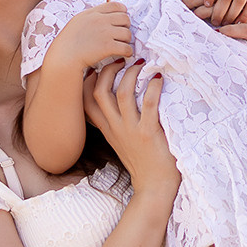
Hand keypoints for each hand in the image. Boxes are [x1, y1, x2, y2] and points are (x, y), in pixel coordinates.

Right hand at [49, 1, 132, 71]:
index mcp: (92, 13)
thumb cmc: (68, 43)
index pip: (115, 5)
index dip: (122, 12)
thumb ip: (91, 17)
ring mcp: (105, 32)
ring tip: (121, 45)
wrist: (64, 57)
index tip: (122, 20)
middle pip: (125, 18)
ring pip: (127, 33)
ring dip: (126, 40)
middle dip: (126, 26)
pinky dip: (128, 52)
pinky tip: (125, 54)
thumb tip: (105, 17)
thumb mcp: (78, 22)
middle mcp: (99, 20)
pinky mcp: (108, 46)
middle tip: (122, 35)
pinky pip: (127, 47)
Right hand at [85, 60, 177, 197]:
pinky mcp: (148, 134)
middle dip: (108, 70)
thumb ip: (119, 124)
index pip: (87, 102)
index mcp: (108, 129)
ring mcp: (130, 130)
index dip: (89, 81)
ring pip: (122, 93)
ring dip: (132, 74)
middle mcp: (115, 128)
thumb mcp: (123, 142)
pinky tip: (159, 78)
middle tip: (122, 58)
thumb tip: (124, 102)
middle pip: (100, 92)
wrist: (154, 188)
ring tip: (142, 63)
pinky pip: (149, 104)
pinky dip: (153, 87)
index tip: (98, 66)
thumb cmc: (144, 163)